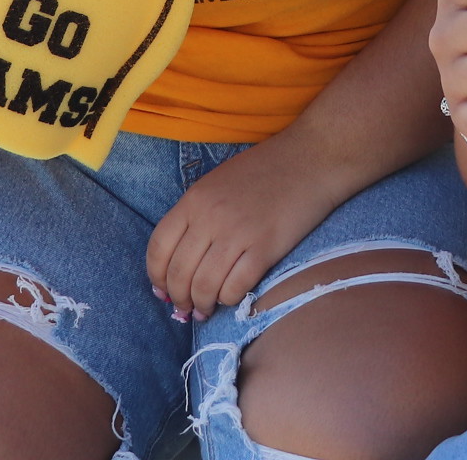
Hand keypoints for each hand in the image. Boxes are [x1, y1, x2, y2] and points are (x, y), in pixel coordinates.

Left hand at [143, 133, 340, 318]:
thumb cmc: (264, 170)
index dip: (156, 277)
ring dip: (202, 304)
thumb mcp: (218, 184)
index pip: (158, 248)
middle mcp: (210, 217)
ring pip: (204, 286)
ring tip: (207, 309)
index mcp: (194, 199)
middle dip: (179, 298)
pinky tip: (231, 297)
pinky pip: (236, 287)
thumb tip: (179, 261)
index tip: (163, 291)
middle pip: (179, 273)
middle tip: (186, 308)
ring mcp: (238, 233)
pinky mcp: (265, 248)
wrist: (311, 158)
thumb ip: (196, 216)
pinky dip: (229, 299)